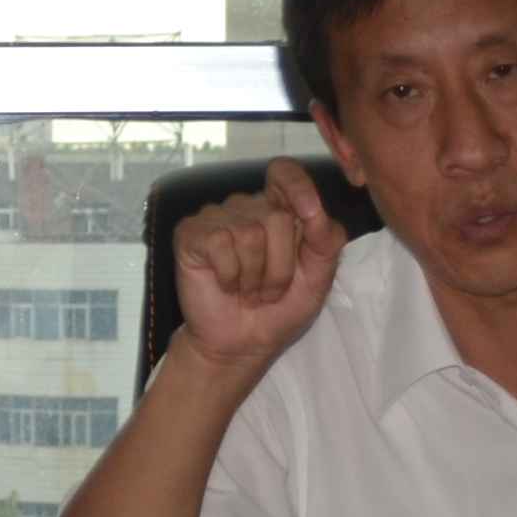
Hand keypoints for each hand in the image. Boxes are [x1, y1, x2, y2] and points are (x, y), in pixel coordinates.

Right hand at [172, 161, 346, 374]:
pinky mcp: (190, 234)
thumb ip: (326, 240)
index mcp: (280, 210)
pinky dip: (229, 275)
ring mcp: (216, 218)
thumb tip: (314, 209)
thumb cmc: (280, 310)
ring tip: (248, 290)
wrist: (242, 344)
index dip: (297, 186)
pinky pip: (219, 244)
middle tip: (269, 289)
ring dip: (254, 276)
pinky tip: (225, 284)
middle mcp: (247, 207)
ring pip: (249, 233)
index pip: (285, 173)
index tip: (310, 212)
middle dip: (280, 266)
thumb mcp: (318, 277)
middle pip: (276, 216)